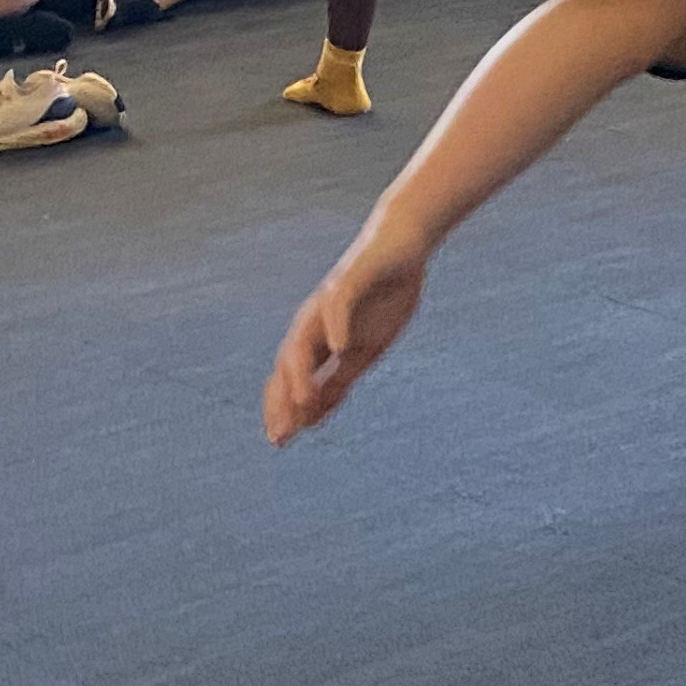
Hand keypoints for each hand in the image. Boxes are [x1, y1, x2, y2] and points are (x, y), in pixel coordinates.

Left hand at [265, 229, 430, 441]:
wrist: (403, 243)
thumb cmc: (385, 295)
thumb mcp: (367, 348)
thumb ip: (341, 377)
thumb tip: (315, 414)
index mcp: (318, 341)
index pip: (291, 379)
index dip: (284, 409)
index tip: (281, 442)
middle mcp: (314, 323)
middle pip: (289, 365)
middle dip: (283, 400)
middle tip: (282, 434)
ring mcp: (328, 302)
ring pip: (305, 340)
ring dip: (301, 372)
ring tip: (302, 401)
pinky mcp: (349, 280)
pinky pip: (337, 307)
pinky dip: (336, 327)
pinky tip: (339, 348)